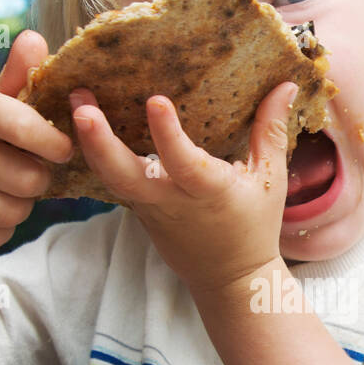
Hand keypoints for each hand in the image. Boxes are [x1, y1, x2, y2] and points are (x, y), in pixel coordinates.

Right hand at [0, 30, 74, 251]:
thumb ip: (17, 74)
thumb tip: (36, 39)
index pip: (27, 128)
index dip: (56, 145)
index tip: (60, 149)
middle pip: (30, 180)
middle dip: (37, 180)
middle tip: (24, 170)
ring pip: (15, 212)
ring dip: (20, 206)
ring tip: (4, 188)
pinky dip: (0, 228)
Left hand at [69, 81, 298, 293]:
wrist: (230, 280)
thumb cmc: (253, 227)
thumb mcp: (270, 180)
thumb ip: (272, 130)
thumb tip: (287, 84)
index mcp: (208, 192)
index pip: (184, 163)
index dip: (167, 134)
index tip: (154, 101)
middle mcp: (171, 201)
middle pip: (124, 176)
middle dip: (100, 141)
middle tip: (82, 105)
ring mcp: (149, 208)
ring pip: (109, 179)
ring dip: (88, 143)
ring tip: (76, 102)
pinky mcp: (138, 211)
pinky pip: (112, 181)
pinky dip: (96, 154)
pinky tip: (84, 123)